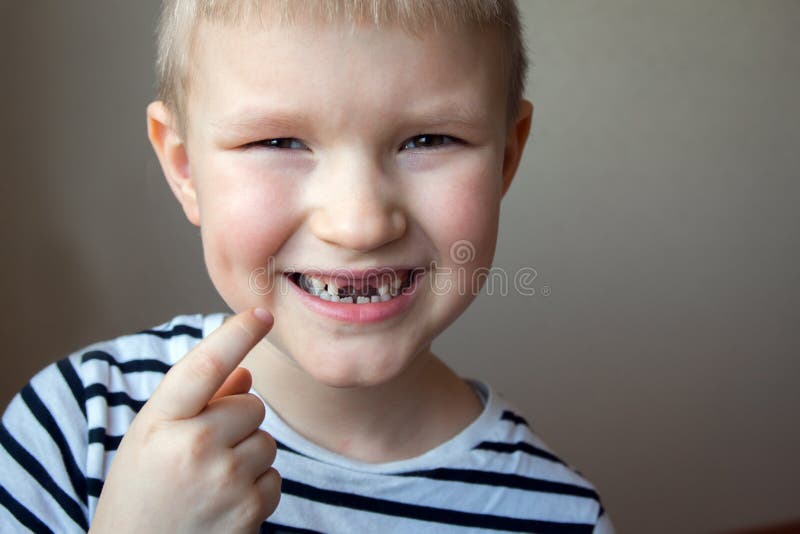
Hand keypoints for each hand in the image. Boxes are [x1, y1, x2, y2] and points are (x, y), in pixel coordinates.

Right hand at [90, 308, 279, 532]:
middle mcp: (193, 447)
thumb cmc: (142, 491)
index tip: (262, 313)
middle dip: (238, 421)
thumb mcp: (152, 438)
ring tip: (210, 481)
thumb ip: (197, 402)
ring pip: (267, 441)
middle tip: (203, 451)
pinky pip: (274, 477)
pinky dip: (256, 487)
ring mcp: (225, 481)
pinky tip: (223, 504)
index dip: (235, 335)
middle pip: (252, 405)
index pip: (204, 367)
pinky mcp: (249, 511)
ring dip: (248, 455)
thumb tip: (246, 374)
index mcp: (160, 423)